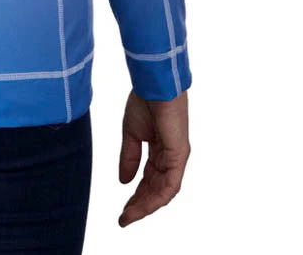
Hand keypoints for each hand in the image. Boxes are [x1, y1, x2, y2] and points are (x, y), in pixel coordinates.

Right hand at [118, 89, 189, 226]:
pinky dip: (157, 197)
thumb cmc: (144, 101)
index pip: (148, 180)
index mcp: (160, 150)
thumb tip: (124, 181)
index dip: (136, 195)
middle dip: (140, 205)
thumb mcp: (131, 133)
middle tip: (124, 218)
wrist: (153, 84)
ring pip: (164, 191)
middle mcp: (170, 157)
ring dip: (146, 205)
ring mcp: (176, 158)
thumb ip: (129, 157)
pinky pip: (170, 184)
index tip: (123, 209)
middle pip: (156, 189)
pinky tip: (144, 205)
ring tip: (130, 215)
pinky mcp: (179, 155)